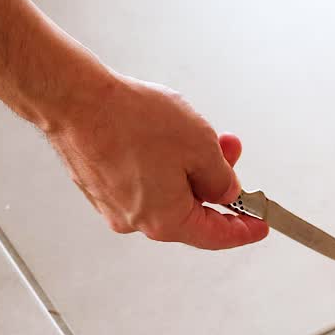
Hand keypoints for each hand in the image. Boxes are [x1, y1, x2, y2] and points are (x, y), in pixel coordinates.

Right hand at [44, 74, 269, 249]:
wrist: (74, 98)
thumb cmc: (129, 122)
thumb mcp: (200, 147)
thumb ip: (221, 176)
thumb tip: (226, 190)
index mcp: (166, 221)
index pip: (216, 236)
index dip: (244, 229)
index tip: (260, 224)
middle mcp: (137, 220)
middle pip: (192, 210)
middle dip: (216, 182)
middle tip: (231, 155)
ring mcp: (114, 204)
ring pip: (168, 191)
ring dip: (189, 166)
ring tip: (198, 133)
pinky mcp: (100, 184)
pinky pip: (144, 181)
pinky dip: (162, 164)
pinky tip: (167, 137)